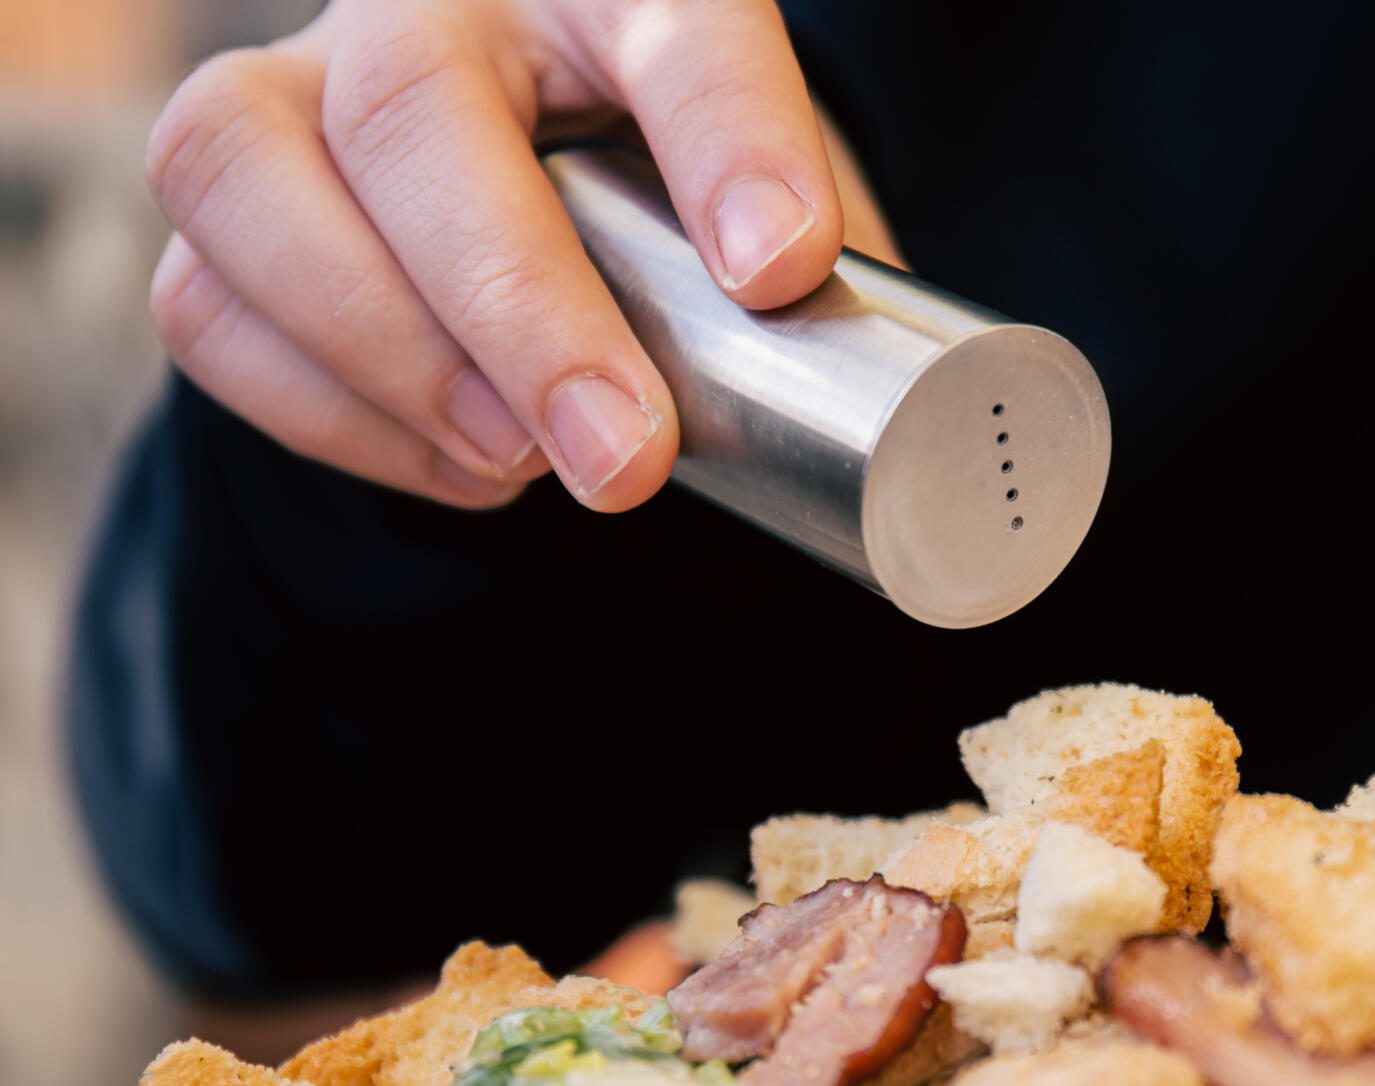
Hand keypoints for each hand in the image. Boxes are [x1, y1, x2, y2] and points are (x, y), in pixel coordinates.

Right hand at [146, 0, 882, 509]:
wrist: (542, 166)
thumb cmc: (678, 187)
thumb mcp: (774, 203)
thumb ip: (813, 275)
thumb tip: (883, 418)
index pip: (673, 17)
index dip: (726, 137)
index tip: (780, 268)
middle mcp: (433, 2)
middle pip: (415, 108)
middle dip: (518, 309)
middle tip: (626, 458)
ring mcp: (301, 81)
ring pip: (245, 173)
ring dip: (390, 355)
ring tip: (521, 464)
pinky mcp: (229, 191)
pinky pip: (206, 299)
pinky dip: (328, 412)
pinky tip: (463, 462)